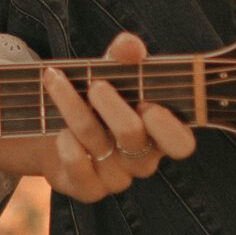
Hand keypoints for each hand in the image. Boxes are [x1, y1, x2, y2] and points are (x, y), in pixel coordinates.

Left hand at [36, 30, 195, 202]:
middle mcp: (141, 160)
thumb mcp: (111, 70)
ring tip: (54, 79)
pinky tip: (58, 130)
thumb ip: (124, 55)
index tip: (147, 104)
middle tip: (96, 86)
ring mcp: (115, 178)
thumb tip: (129, 46)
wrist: (54, 124)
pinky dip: (66, 145)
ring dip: (72, 106)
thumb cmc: (96, 95)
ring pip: (97, 143)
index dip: (168, 128)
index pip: (181, 144)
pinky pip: (78, 169)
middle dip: (112, 107)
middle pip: (133, 137)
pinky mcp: (87, 188)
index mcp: (159, 133)